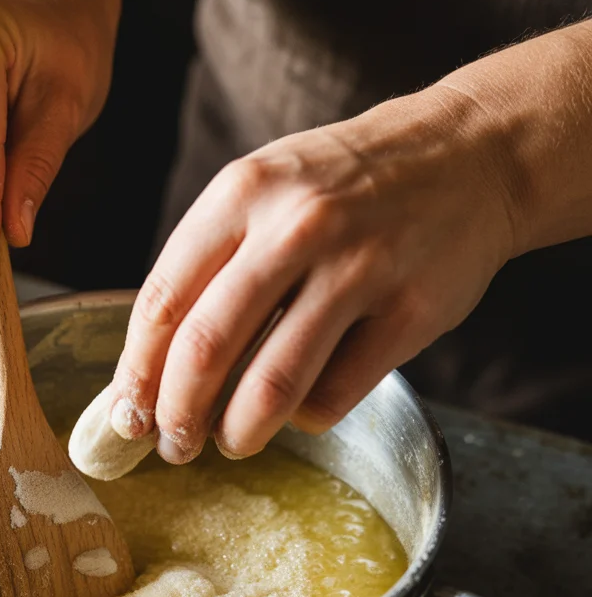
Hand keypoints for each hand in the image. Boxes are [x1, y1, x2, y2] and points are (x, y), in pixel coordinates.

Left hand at [109, 86, 519, 459]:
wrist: (469, 153)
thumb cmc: (346, 182)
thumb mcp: (265, 188)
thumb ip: (211, 261)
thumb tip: (154, 365)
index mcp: (243, 192)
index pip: (162, 301)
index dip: (136, 372)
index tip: (127, 412)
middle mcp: (297, 226)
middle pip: (206, 349)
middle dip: (177, 415)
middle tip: (172, 444)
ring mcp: (359, 268)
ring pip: (272, 384)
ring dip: (238, 433)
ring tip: (232, 442)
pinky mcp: (411, 311)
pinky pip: (336, 393)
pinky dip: (307, 417)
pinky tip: (302, 408)